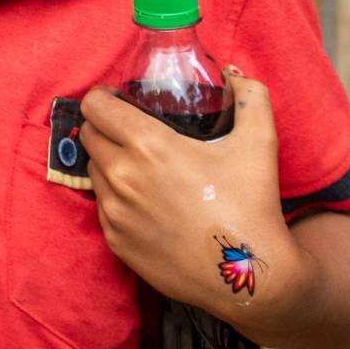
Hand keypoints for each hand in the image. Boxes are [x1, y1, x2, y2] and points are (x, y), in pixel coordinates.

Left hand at [79, 71, 303, 316]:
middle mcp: (122, 176)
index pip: (94, 106)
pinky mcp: (114, 241)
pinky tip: (145, 201)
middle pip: (90, 135)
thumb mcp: (259, 144)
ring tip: (140, 167)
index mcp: (147, 145)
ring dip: (108, 162)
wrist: (249, 277)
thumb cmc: (252, 206)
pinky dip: (115, 197)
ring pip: (93, 170)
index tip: (117, 98)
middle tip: (130, 131)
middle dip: (105, 127)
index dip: (102, 97)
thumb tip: (236, 73)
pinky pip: (102, 206)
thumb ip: (250, 98)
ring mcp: (114, 211)